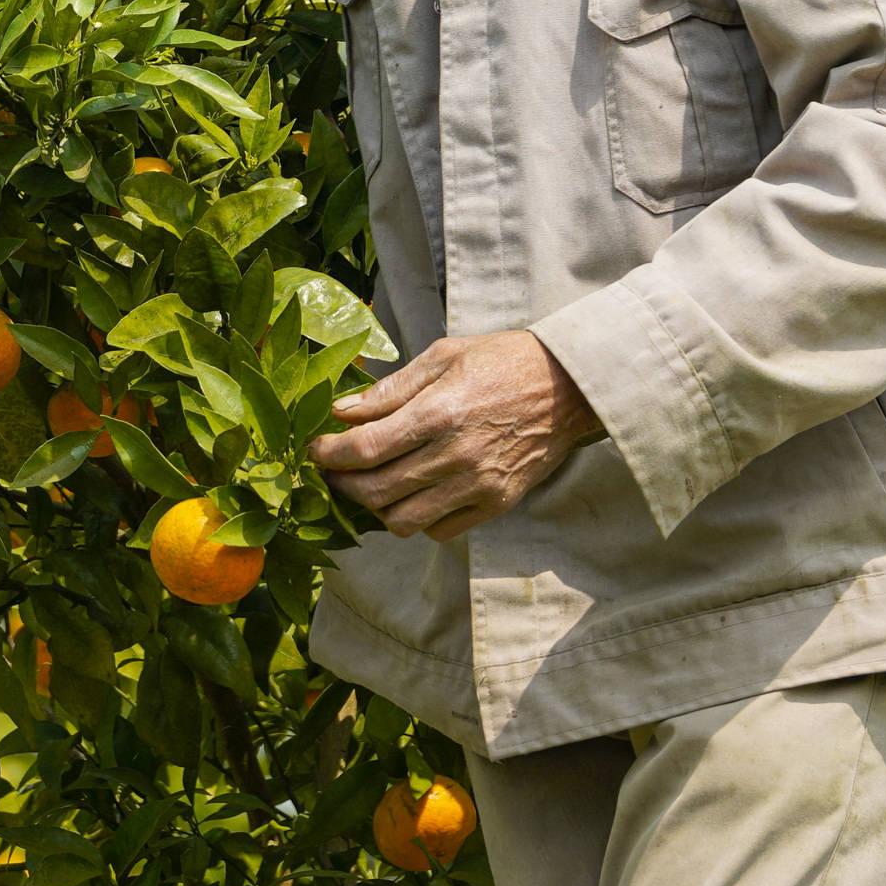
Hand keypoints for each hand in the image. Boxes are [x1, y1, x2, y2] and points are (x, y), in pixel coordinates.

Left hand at [310, 329, 601, 541]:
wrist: (569, 387)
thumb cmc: (502, 361)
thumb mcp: (444, 355)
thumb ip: (390, 390)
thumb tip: (341, 412)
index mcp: (439, 412)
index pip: (364, 449)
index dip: (329, 455)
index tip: (315, 450)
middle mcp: (456, 455)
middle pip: (376, 491)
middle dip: (343, 485)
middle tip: (333, 472)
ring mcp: (478, 485)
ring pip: (403, 520)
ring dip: (377, 508)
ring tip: (371, 486)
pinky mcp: (497, 504)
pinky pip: (440, 530)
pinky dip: (417, 520)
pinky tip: (413, 495)